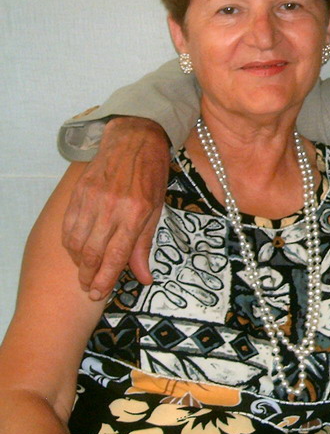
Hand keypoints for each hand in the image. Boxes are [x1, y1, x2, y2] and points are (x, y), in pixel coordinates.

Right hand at [61, 117, 170, 298]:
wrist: (135, 139)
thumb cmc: (151, 175)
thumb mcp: (156, 209)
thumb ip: (144, 245)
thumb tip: (144, 277)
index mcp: (136, 213)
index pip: (116, 255)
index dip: (105, 279)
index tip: (98, 294)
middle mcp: (112, 208)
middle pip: (92, 252)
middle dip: (89, 276)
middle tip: (90, 289)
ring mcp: (92, 199)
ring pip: (76, 241)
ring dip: (78, 262)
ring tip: (85, 272)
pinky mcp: (79, 192)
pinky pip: (69, 225)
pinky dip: (70, 243)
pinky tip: (77, 250)